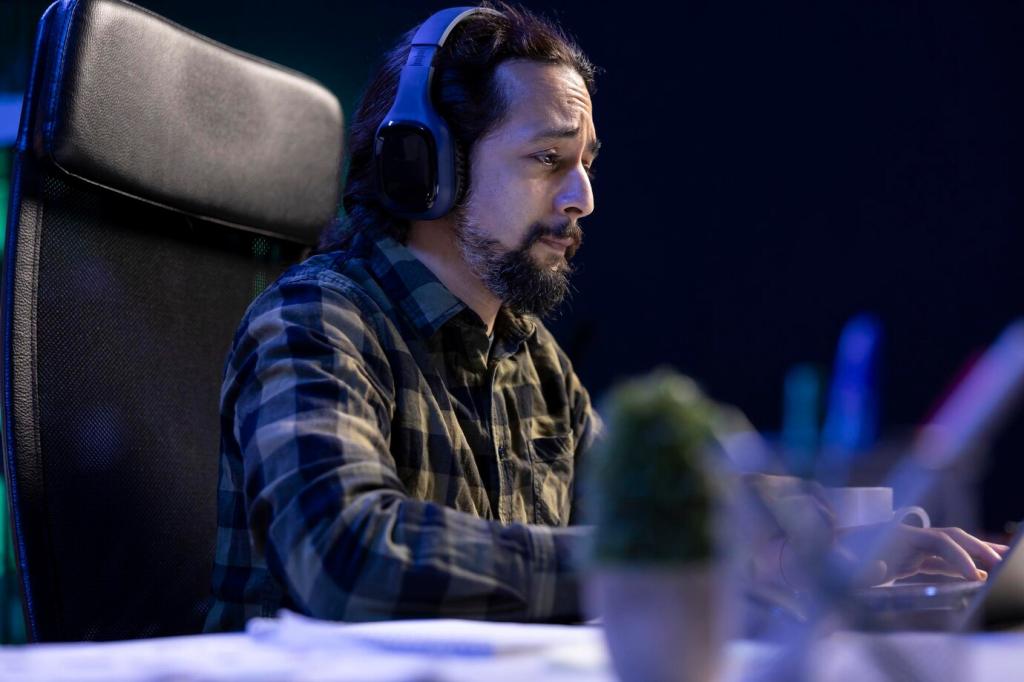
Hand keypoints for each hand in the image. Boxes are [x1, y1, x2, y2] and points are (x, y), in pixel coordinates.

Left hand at [830, 522, 1008, 585]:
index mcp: (894, 536)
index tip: (973, 576)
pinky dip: (958, 569)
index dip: (957, 556)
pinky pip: (938, 564)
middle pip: (949, 538)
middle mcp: (905, 538)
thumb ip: (858, 569)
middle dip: (977, 549)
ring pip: (948, 549)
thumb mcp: (838, 566)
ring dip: (974, 556)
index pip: (936, 541)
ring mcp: (907, 549)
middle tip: (1003, 564)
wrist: (813, 555)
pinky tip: (974, 579)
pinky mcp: (905, 561)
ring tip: (1000, 565)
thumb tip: (882, 569)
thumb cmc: (826, 560)